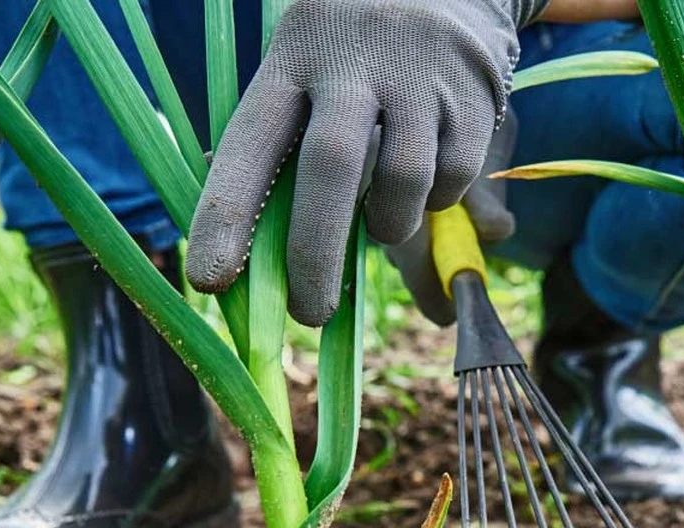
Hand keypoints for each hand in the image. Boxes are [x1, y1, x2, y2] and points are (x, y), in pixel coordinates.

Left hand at [185, 0, 543, 327]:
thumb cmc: (359, 56)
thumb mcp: (314, 79)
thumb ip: (297, 162)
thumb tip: (279, 263)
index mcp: (291, 60)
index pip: (250, 143)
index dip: (228, 214)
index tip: (211, 280)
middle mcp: (351, 62)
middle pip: (331, 168)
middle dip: (316, 253)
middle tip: (310, 314)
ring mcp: (416, 77)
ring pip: (402, 183)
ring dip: (390, 224)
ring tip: (384, 221)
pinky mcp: (471, 96)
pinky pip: (451, 179)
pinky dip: (438, 198)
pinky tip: (430, 178)